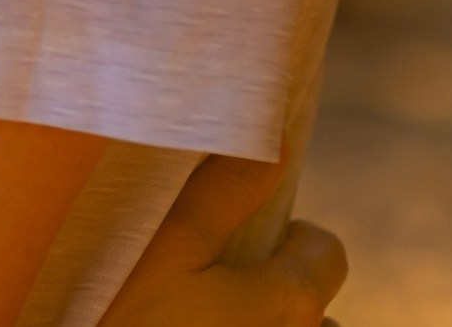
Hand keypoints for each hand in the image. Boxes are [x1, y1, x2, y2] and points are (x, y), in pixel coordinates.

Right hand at [100, 154, 346, 326]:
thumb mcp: (165, 244)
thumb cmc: (125, 316)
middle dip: (272, 294)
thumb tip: (276, 142)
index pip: (326, 252)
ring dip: (258, 326)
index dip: (288, 238)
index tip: (237, 242)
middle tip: (205, 291)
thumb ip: (226, 193)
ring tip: (193, 318)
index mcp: (291, 303)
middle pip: (308, 308)